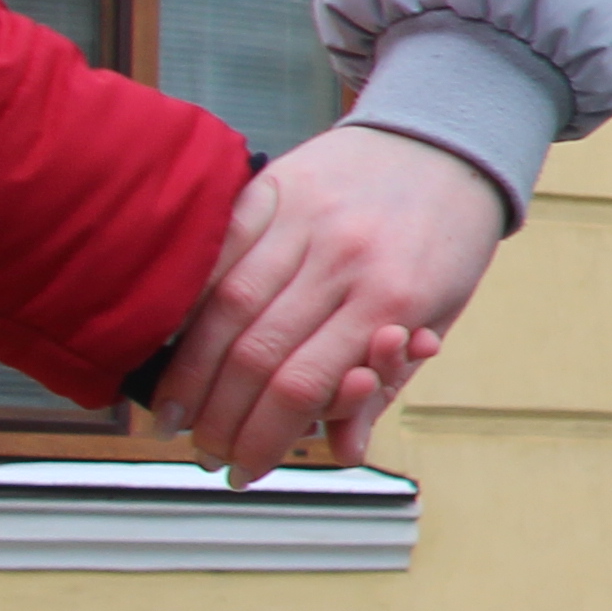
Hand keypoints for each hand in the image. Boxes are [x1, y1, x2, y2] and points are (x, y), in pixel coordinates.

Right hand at [160, 128, 500, 484]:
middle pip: (257, 354)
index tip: (244, 470)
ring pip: (226, 307)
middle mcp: (344, 258)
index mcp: (393, 296)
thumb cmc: (444, 238)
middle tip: (204, 453)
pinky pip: (215, 251)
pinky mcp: (271, 187)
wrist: (447, 141)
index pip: (306, 386)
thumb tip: (343, 451)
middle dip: (221, 418)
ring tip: (174, 415)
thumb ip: (386, 382)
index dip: (264, 437)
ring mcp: (304, 219)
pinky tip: (164, 343)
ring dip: (190, 373)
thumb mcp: (438, 316)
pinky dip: (185, 302)